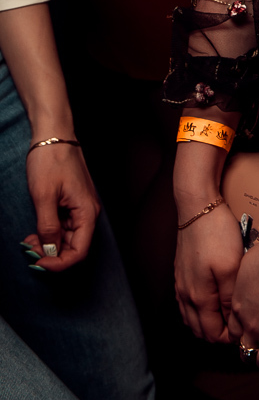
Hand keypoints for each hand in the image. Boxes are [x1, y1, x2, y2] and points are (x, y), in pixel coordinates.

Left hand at [24, 142, 99, 271]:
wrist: (54, 135)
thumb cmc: (50, 161)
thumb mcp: (44, 196)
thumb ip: (48, 227)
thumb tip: (50, 252)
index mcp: (87, 212)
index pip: (79, 252)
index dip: (59, 263)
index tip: (38, 263)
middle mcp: (88, 213)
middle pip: (74, 247)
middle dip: (51, 254)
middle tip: (29, 249)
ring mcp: (80, 208)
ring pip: (67, 239)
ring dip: (49, 245)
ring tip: (29, 240)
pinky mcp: (72, 204)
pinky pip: (64, 227)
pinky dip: (50, 233)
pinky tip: (35, 231)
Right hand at [175, 203, 244, 343]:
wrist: (197, 207)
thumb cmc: (216, 234)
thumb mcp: (232, 268)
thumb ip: (230, 299)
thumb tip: (232, 322)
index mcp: (198, 298)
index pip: (212, 334)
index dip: (229, 338)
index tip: (244, 329)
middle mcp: (185, 295)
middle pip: (200, 330)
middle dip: (218, 334)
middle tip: (238, 325)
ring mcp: (181, 285)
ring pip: (191, 318)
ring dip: (207, 323)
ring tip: (228, 316)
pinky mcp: (181, 274)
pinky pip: (187, 304)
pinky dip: (198, 311)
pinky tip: (212, 302)